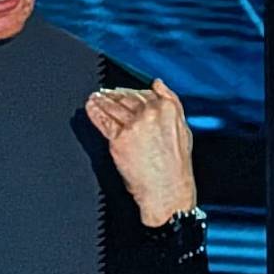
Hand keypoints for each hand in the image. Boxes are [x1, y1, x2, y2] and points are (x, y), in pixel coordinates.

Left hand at [85, 79, 196, 226]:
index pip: (142, 93)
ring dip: (101, 101)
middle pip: (126, 99)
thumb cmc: (176, 167)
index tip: (120, 92)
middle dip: (113, 96)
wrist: (167, 190)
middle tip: (103, 93)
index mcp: (167, 108)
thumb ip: (171, 102)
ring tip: (94, 98)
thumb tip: (158, 84)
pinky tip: (90, 109)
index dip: (129, 92)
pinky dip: (95, 113)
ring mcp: (132, 125)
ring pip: (113, 108)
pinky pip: (104, 122)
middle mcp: (149, 113)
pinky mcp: (118, 138)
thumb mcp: (182, 129)